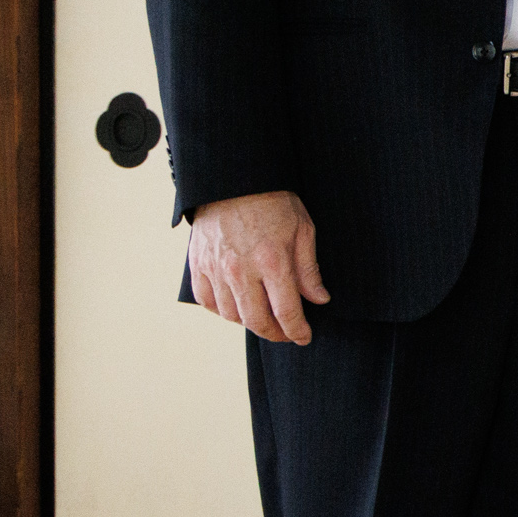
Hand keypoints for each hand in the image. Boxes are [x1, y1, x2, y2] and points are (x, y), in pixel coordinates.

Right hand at [187, 190, 326, 345]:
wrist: (234, 179)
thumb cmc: (274, 201)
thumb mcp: (303, 230)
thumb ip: (309, 269)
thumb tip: (319, 299)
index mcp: (272, 262)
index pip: (286, 312)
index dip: (297, 331)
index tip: (304, 336)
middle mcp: (242, 271)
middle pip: (257, 322)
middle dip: (275, 334)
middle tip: (286, 334)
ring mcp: (216, 270)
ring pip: (232, 316)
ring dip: (250, 323)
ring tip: (264, 319)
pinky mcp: (198, 265)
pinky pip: (207, 302)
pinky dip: (222, 311)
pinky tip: (236, 307)